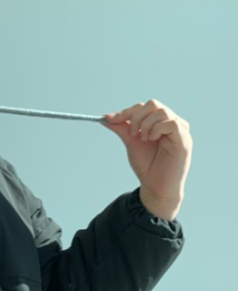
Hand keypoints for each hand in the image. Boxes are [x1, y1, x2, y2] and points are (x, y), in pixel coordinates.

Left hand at [101, 99, 191, 219]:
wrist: (155, 186)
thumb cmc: (147, 165)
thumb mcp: (131, 142)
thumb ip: (121, 127)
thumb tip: (105, 117)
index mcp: (161, 122)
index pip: (144, 106)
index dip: (126, 111)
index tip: (110, 119)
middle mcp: (173, 123)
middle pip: (153, 104)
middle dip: (135, 117)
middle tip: (131, 133)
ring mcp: (180, 130)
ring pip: (162, 112)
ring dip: (146, 125)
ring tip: (144, 139)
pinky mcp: (184, 140)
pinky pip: (171, 124)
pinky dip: (157, 129)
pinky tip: (153, 140)